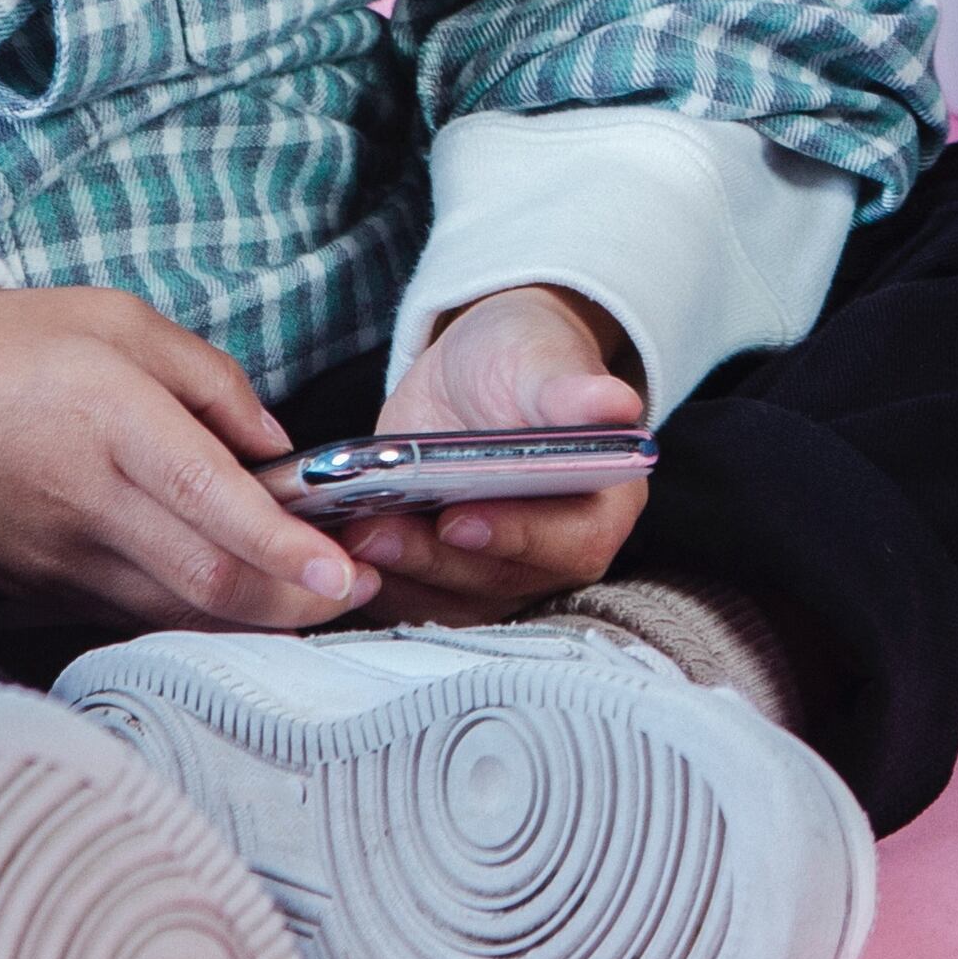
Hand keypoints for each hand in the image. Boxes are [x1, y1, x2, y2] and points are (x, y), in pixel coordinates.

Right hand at [0, 286, 378, 629]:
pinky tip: (239, 597)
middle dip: (296, 601)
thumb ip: (212, 382)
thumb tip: (277, 447)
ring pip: (177, 613)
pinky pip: (135, 613)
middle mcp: (87, 503)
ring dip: (255, 617)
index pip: (213, 503)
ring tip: (315, 596)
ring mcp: (59, 557)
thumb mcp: (121, 322)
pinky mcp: (40, 586)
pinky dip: (196, 615)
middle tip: (357, 590)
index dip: (285, 548)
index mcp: (112, 423)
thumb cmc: (10, 345)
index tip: (343, 571)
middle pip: (208, 582)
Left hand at [353, 283, 650, 624]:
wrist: (478, 371)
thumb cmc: (524, 359)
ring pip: (454, 599)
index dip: (518, 539)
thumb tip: (617, 404)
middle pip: (503, 580)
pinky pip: (417, 598)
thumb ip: (572, 393)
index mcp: (604, 504)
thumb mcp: (542, 362)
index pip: (574, 543)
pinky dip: (380, 579)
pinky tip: (340, 550)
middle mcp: (558, 552)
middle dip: (436, 560)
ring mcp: (502, 570)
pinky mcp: (451, 576)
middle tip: (377, 531)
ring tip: (350, 536)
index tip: (459, 519)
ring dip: (400, 573)